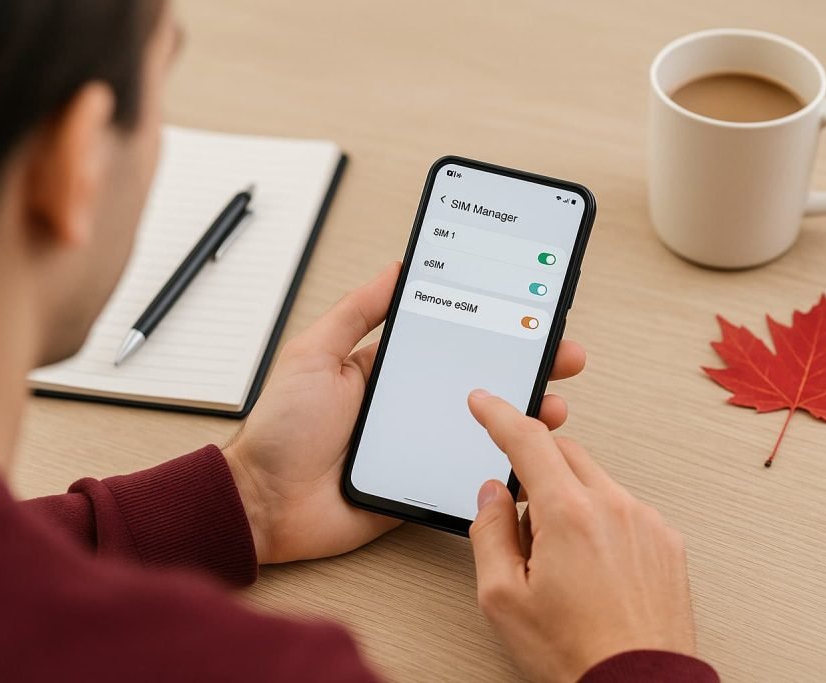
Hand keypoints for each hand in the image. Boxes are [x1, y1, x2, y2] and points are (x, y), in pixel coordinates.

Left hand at [223, 262, 587, 564]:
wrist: (264, 504)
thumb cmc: (280, 429)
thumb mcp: (314, 354)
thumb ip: (356, 311)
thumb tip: (396, 267)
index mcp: (387, 367)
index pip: (452, 339)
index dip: (492, 326)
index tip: (528, 312)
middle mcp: (410, 402)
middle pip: (479, 380)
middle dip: (525, 366)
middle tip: (562, 355)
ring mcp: (420, 444)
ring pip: (484, 427)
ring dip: (524, 415)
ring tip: (553, 405)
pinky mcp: (422, 483)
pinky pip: (467, 471)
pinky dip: (500, 463)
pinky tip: (527, 454)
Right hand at [467, 391, 696, 682]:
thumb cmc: (575, 653)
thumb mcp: (503, 598)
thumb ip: (490, 532)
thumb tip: (493, 495)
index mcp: (569, 514)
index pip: (528, 441)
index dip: (500, 415)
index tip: (485, 402)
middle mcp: (614, 507)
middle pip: (565, 454)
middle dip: (535, 468)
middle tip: (519, 519)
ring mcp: (647, 522)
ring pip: (595, 482)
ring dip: (568, 499)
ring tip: (558, 561)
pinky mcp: (667, 542)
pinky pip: (623, 508)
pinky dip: (600, 519)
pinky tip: (591, 568)